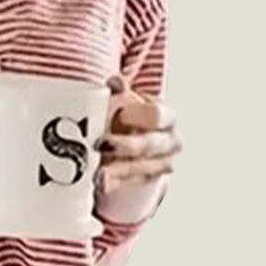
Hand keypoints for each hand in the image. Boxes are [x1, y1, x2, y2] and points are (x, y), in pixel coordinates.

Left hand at [98, 72, 182, 198]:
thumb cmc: (129, 115)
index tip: (121, 115)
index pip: (158, 116)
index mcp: (167, 118)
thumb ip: (121, 90)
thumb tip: (114, 81)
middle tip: (103, 144)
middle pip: (149, 146)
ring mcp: (160, 166)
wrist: (134, 140)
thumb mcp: (127, 100)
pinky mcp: (144, 182)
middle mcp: (169, 143)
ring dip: (116, 169)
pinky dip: (111, 183)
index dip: (140, 115)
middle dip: (126, 146)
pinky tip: (97, 180)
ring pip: (140, 169)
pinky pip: (128, 184)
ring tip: (96, 167)